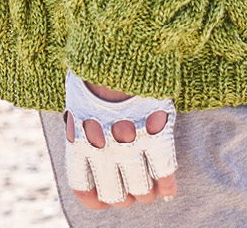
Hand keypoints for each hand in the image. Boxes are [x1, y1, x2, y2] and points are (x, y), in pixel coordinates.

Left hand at [63, 69, 178, 209]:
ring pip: (141, 189)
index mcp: (79, 139)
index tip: (104, 200)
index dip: (95, 198)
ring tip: (151, 189)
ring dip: (147, 193)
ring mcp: (131, 143)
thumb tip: (79, 132)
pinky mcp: (156, 134)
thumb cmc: (98, 65)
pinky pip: (165, 173)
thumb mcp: (78, 95)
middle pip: (114, 194)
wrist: (121, 45)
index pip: (82, 187)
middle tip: (133, 191)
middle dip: (124, 196)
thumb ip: (80, 121)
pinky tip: (169, 189)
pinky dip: (168, 186)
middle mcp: (102, 148)